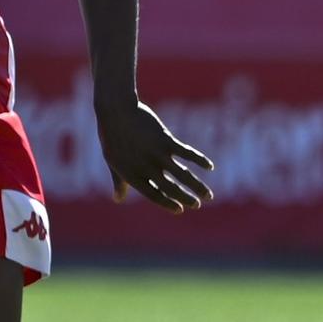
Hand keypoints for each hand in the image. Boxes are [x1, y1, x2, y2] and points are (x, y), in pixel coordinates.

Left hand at [95, 97, 214, 212]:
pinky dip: (200, 160)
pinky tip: (210, 166)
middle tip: (197, 205)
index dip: (168, 203)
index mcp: (133, 176)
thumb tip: (118, 199)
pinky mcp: (166, 140)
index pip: (154, 195)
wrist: (116, 111)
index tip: (180, 209)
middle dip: (186, 198)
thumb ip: (119, 181)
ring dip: (198, 186)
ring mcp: (157, 155)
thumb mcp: (113, 162)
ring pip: (183, 175)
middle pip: (171, 188)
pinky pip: (187, 153)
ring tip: (208, 196)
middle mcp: (147, 168)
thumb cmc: (112, 136)